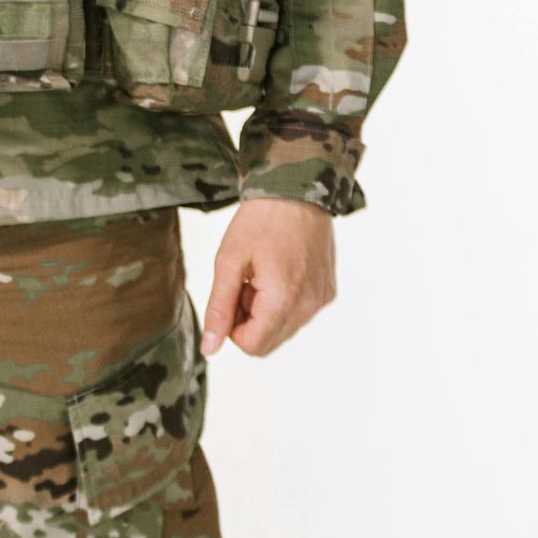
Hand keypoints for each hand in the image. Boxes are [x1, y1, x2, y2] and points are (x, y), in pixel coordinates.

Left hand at [202, 198, 335, 358]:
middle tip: (246, 282)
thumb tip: (209, 348)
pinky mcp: (328, 290)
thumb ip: (219, 308)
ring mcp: (322, 298)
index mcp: (284, 299)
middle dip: (250, 319)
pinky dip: (285, 300)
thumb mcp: (229, 261)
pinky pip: (300, 313)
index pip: (252, 346)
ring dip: (267, 311)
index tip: (232, 294)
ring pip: (284, 328)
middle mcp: (309, 305)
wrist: (297, 189)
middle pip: (269, 340)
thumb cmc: (260, 221)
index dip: (233, 327)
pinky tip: (280, 270)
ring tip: (263, 274)